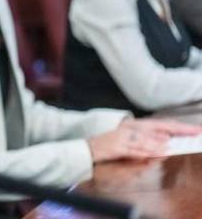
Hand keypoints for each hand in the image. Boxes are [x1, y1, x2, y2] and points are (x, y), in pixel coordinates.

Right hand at [87, 118, 201, 161]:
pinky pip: (135, 149)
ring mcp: (123, 136)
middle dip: (177, 130)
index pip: (161, 124)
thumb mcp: (130, 140)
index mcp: (135, 124)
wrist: (87, 148)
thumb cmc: (109, 145)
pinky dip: (148, 150)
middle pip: (158, 127)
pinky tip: (158, 152)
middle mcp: (131, 127)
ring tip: (176, 144)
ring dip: (163, 142)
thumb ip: (147, 140)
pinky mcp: (117, 146)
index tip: (196, 130)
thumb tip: (166, 141)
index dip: (179, 127)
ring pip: (147, 138)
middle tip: (194, 132)